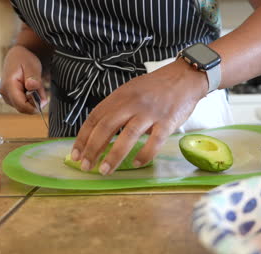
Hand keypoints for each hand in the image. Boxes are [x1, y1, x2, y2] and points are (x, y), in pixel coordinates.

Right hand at [0, 45, 46, 113]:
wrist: (17, 55)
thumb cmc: (25, 60)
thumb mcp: (32, 66)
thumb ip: (33, 78)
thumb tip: (32, 87)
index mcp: (8, 85)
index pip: (21, 105)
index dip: (35, 106)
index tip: (44, 99)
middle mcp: (5, 93)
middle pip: (23, 108)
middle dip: (35, 103)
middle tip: (41, 90)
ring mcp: (6, 96)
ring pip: (23, 107)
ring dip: (33, 101)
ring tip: (35, 86)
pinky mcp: (9, 97)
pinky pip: (22, 104)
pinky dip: (30, 100)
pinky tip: (31, 89)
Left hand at [71, 58, 207, 174]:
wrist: (185, 77)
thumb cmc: (156, 87)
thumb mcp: (131, 90)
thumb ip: (117, 108)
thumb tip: (100, 133)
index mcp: (120, 95)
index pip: (95, 117)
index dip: (83, 137)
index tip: (76, 154)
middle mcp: (132, 103)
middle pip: (107, 127)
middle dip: (93, 149)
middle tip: (85, 166)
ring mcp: (150, 112)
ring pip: (128, 136)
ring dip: (114, 156)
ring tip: (105, 170)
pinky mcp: (168, 121)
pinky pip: (154, 141)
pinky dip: (144, 154)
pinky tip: (136, 164)